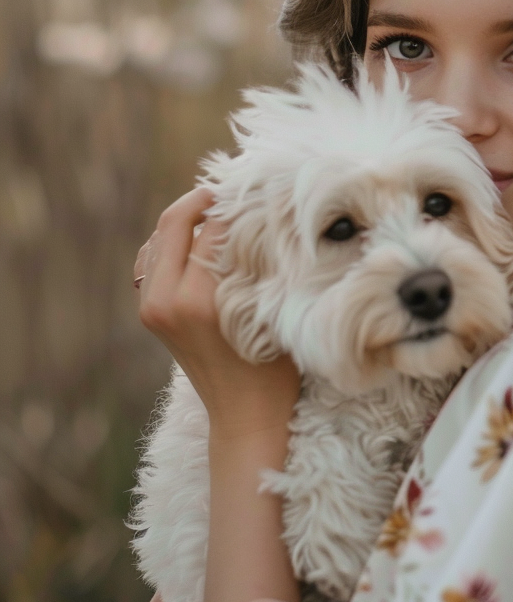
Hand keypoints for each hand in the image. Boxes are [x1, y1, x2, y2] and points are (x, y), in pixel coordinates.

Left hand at [135, 186, 302, 601]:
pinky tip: (200, 237)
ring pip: (159, 238)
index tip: (256, 185)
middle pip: (174, 224)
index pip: (211, 228)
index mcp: (196, 300)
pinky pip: (153, 259)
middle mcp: (164, 300)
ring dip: (186, 218)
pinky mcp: (150, 312)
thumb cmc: (273, 368)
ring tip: (220, 207)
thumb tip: (256, 214)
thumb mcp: (272, 311)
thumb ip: (256, 264)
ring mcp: (151, 307)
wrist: (245, 416)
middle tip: (234, 186)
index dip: (234, 202)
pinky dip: (173, 240)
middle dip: (203, 200)